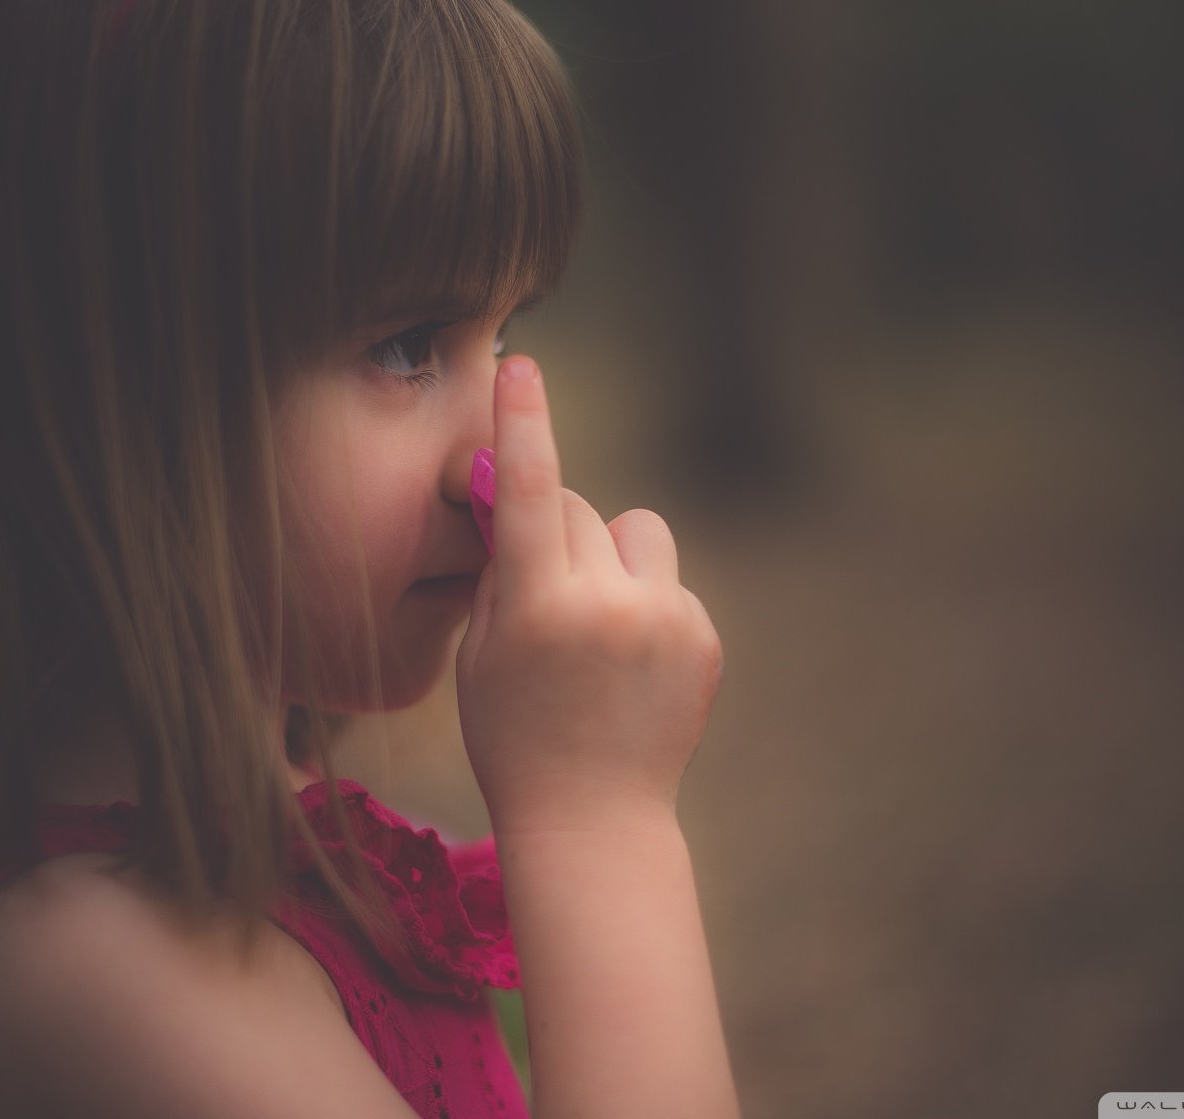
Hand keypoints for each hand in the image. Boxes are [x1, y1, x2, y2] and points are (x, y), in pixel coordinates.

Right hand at [455, 356, 724, 837]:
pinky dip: (647, 604)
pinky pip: (666, 581)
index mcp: (538, 610)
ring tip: (599, 628)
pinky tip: (632, 666)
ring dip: (612, 557)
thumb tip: (512, 494)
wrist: (595, 820)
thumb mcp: (480, 655)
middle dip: (554, 531)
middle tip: (543, 593)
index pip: (529, 492)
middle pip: (577, 507)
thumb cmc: (515, 735)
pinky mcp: (703, 637)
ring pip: (635, 532)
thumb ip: (499, 572)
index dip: (522, 422)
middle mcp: (608, 606)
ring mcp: (665, 621)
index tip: (521, 364)